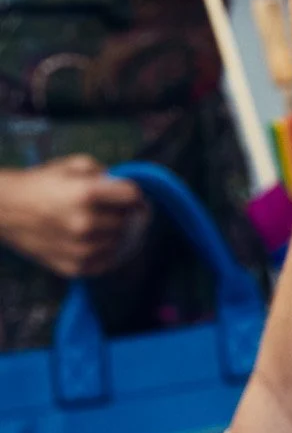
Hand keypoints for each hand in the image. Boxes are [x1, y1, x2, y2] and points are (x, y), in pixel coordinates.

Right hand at [0, 156, 149, 277]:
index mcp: (87, 193)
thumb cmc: (40, 183)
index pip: (133, 197)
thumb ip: (104, 173)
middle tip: (115, 211)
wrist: (5, 210)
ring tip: (102, 226)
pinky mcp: (72, 267)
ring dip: (116, 234)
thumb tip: (124, 186)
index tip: (134, 199)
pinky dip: (106, 253)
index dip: (137, 196)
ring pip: (119, 243)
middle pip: (127, 221)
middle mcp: (85, 223)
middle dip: (124, 214)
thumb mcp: (73, 164)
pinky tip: (97, 242)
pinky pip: (105, 263)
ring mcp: (79, 248)